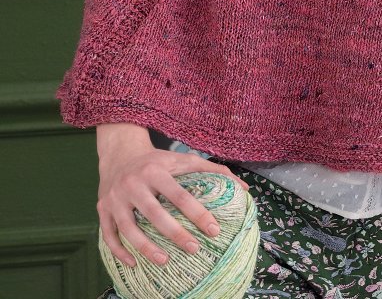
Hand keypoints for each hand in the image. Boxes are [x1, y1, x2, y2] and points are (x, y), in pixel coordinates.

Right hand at [97, 143, 250, 269]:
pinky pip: (109, 236)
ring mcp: (115, 198)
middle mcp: (133, 183)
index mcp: (155, 170)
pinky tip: (134, 263)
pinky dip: (120, 252)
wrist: (119, 154)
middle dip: (175, 234)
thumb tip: (243, 187)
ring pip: (129, 228)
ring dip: (146, 248)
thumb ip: (213, 170)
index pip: (180, 195)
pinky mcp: (102, 210)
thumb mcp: (183, 158)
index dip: (197, 213)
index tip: (213, 230)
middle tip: (194, 249)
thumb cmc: (157, 160)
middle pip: (154, 214)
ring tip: (165, 260)